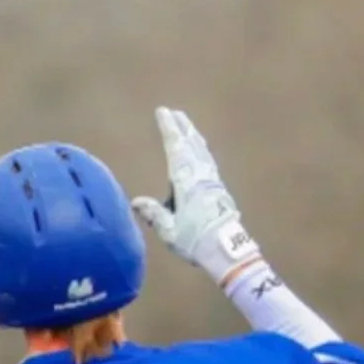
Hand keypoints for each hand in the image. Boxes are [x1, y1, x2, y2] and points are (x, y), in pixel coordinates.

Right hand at [132, 108, 264, 286]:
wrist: (227, 251)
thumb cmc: (195, 241)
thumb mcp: (169, 230)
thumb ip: (154, 214)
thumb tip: (136, 202)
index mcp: (187, 182)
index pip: (176, 149)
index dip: (169, 129)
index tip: (163, 112)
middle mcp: (202, 176)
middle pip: (191, 145)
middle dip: (182, 127)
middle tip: (174, 112)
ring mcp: (213, 181)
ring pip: (202, 151)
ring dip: (193, 136)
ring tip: (186, 125)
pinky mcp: (219, 189)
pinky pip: (208, 161)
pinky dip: (201, 149)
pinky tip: (200, 150)